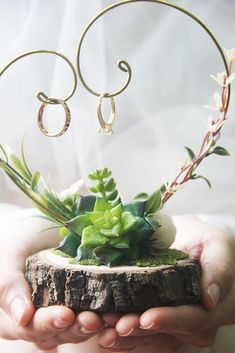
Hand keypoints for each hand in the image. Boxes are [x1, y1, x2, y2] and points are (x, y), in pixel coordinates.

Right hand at [0, 215, 103, 349]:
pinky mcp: (79, 308)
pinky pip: (91, 318)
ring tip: (110, 318)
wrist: (44, 228)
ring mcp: (58, 316)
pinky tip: (117, 314)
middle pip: (55, 333)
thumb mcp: (10, 255)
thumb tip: (22, 316)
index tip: (66, 315)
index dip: (47, 323)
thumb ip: (9, 284)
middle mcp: (35, 321)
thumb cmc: (22, 239)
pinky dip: (105, 318)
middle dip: (75, 327)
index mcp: (13, 314)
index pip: (29, 326)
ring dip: (93, 325)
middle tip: (94, 319)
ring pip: (74, 330)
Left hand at [97, 215, 234, 351]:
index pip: (193, 317)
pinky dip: (122, 332)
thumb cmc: (203, 240)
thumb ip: (219, 267)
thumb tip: (210, 297)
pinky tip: (104, 328)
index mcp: (217, 306)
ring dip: (126, 334)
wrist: (187, 240)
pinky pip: (141, 332)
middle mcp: (198, 322)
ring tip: (105, 327)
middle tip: (115, 325)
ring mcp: (177, 324)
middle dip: (140, 329)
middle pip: (168, 332)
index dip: (169, 319)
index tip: (146, 318)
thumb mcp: (216, 244)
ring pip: (151, 336)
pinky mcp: (159, 320)